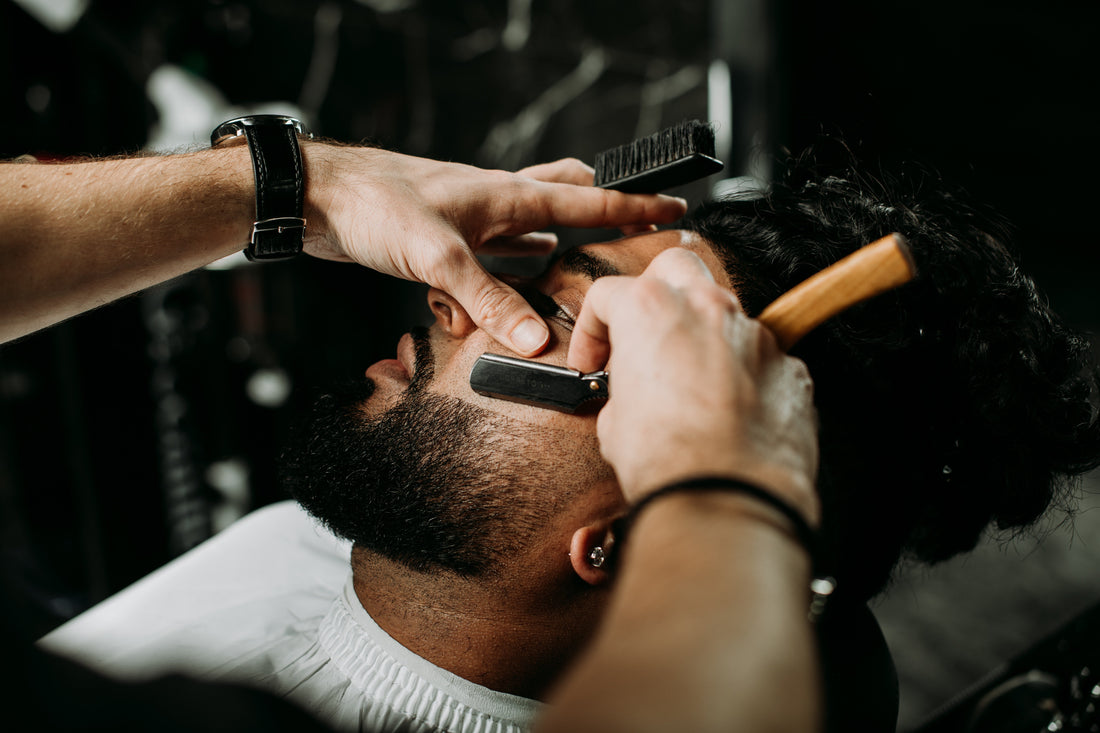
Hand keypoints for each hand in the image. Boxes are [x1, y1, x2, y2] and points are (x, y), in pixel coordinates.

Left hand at [302, 145, 687, 355]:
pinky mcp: (445, 238)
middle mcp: (497, 204)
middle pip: (564, 200)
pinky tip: (498, 293)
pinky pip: (489, 258)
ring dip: (547, 252)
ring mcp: (472, 220)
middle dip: (597, 215)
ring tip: (567, 271)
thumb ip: (489, 299)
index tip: (673, 210)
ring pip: (527, 232)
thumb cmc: (377, 206)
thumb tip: (535, 341)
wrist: (320, 198)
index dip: (633, 209)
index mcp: (509, 196)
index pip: (588, 203)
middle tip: (627, 228)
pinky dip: (499, 277)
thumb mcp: (439, 256)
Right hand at [567, 247, 819, 522]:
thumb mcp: (614, 422)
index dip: (591, 331)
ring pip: (725, 315)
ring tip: (689, 386)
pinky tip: (728, 414)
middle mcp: (708, 309)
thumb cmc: (667, 460)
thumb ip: (625, 389)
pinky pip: (759, 359)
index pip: (608, 294)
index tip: (592, 361)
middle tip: (643, 336)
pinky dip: (742, 376)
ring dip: (703, 339)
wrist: (727, 499)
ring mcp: (756, 335)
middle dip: (655, 292)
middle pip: (675, 268)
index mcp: (652, 310)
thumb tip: (636, 396)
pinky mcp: (789, 367)